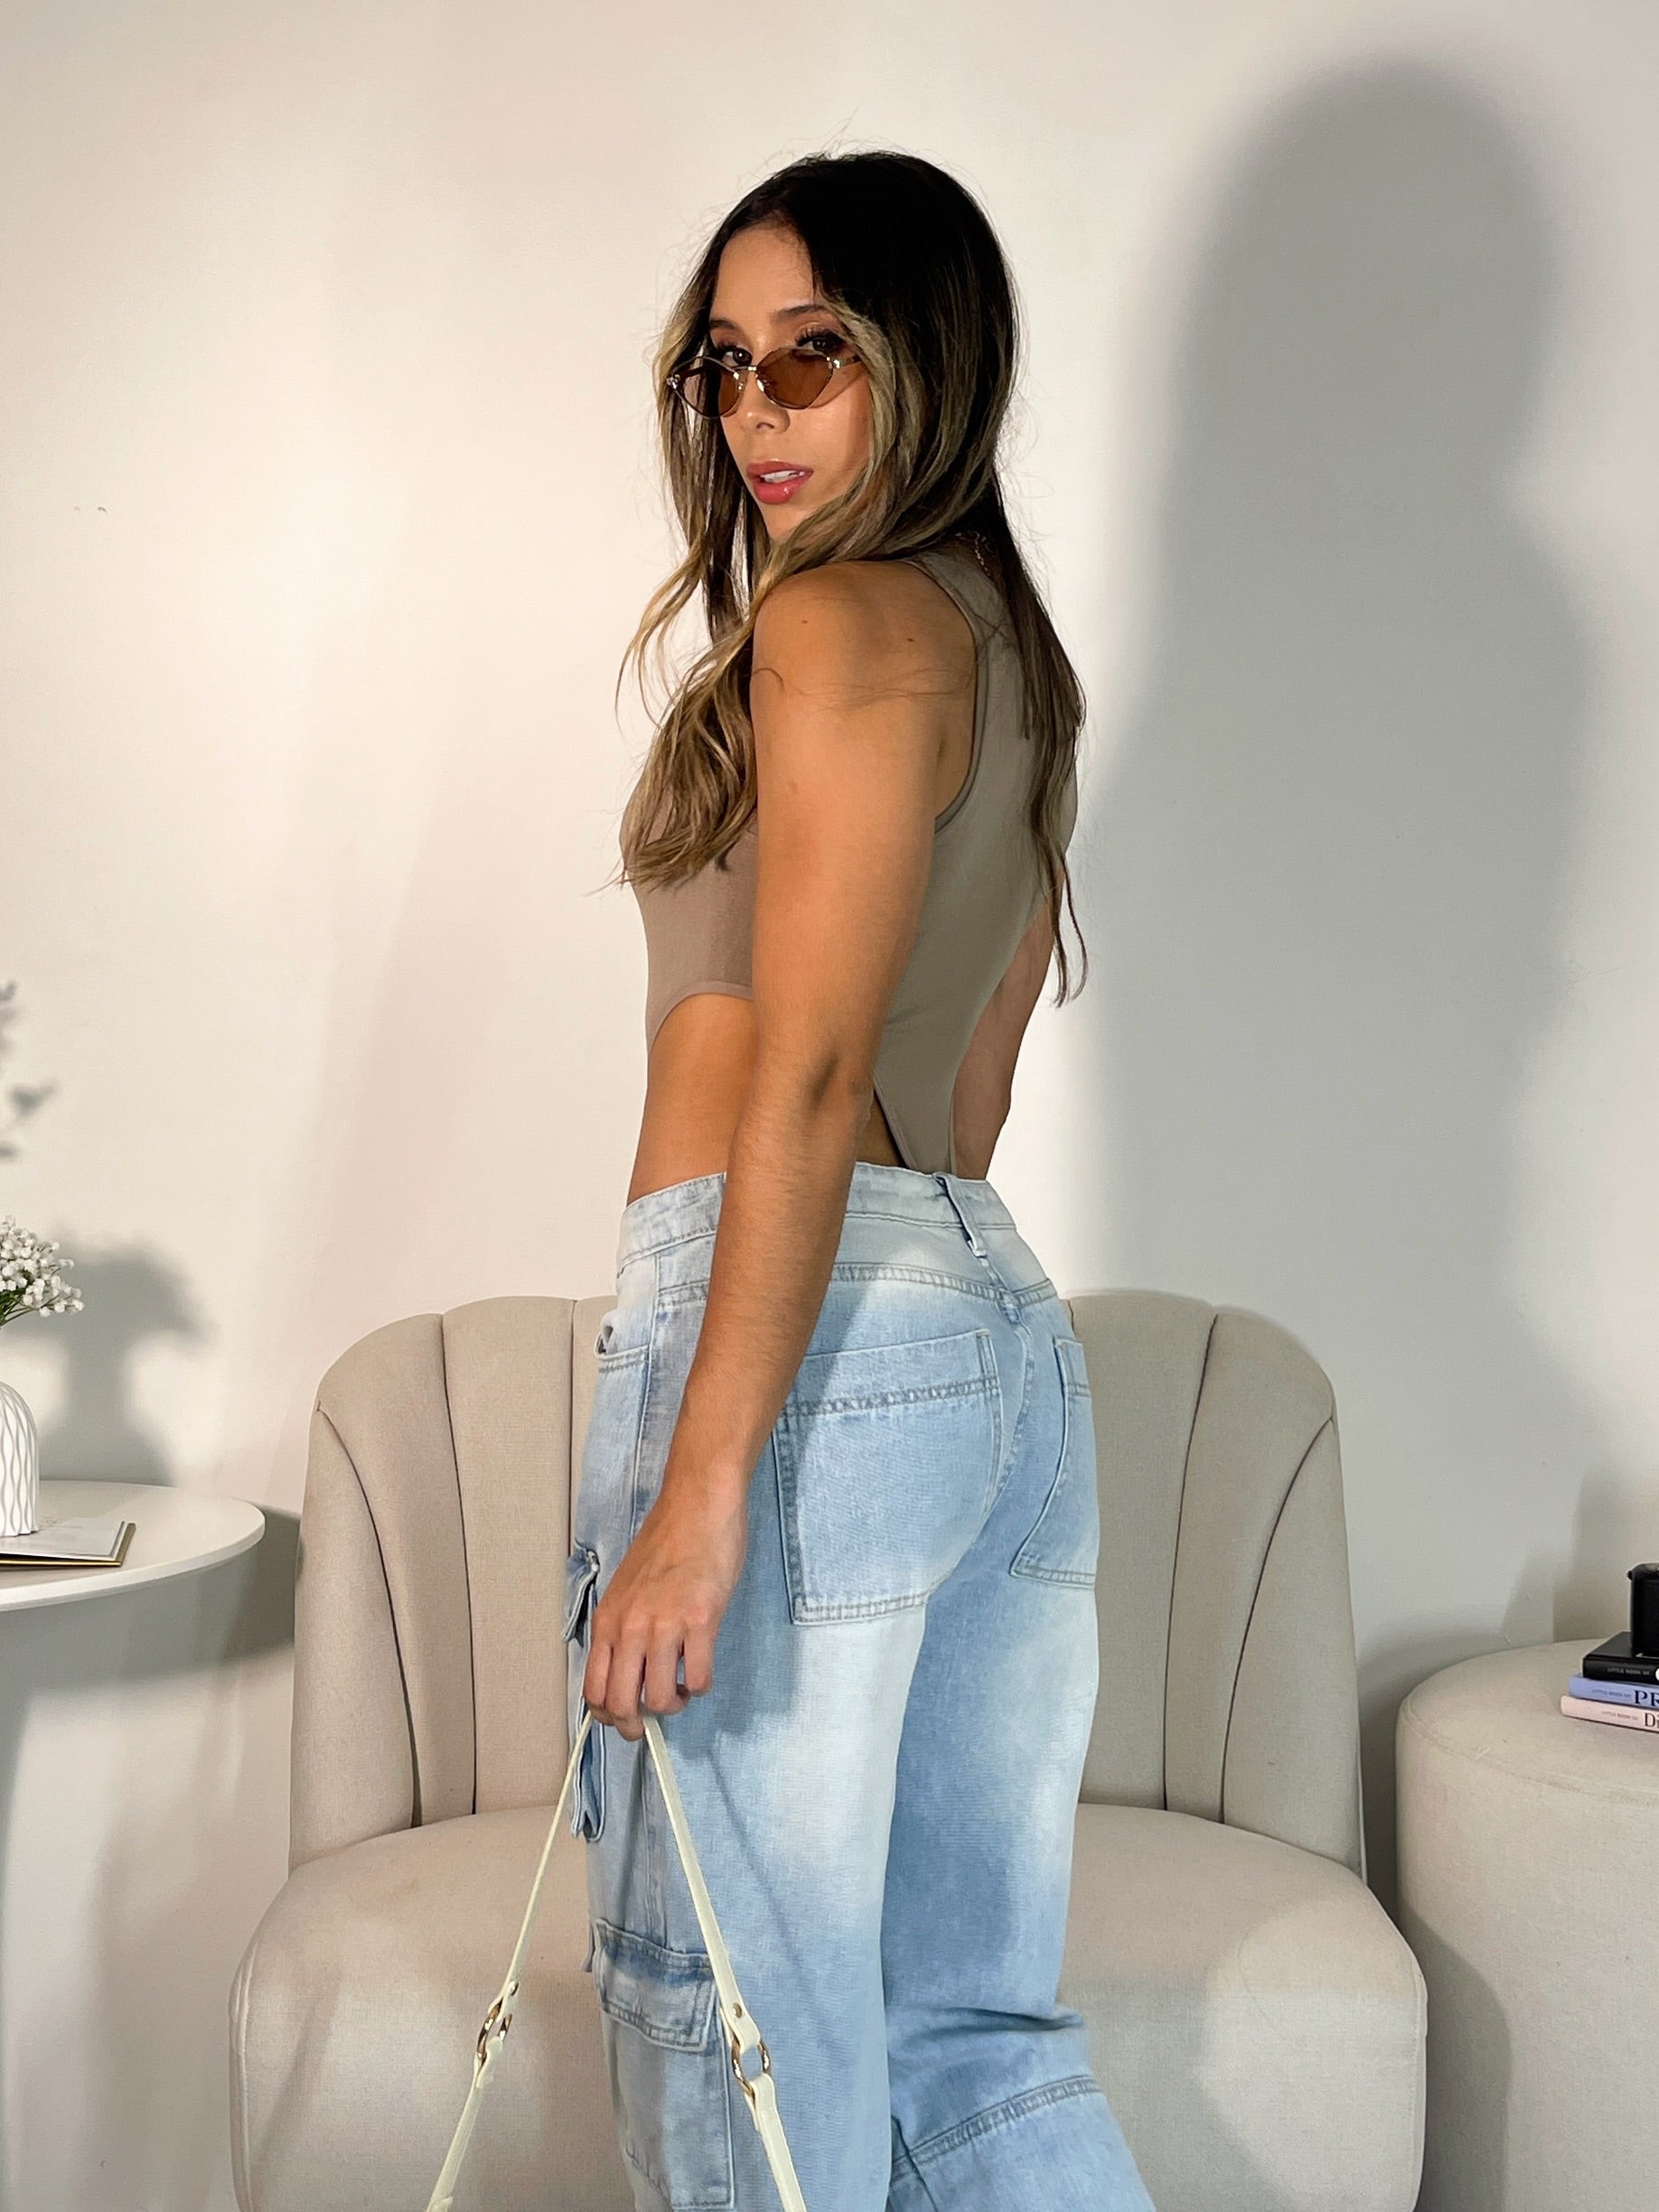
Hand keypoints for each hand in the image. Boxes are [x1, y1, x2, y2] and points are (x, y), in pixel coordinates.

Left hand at [582, 1471, 748, 1740]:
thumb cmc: (666, 1544)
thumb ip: (624, 1629)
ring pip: (660, 1699)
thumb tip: (630, 1672)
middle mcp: (629, 1628)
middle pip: (621, 1705)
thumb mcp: (628, 1590)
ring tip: (683, 1689)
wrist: (696, 1506)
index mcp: (607, 1621)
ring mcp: (665, 1625)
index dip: (608, 1717)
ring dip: (674, 1705)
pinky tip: (702, 1668)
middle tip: (655, 1718)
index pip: (593, 1690)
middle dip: (637, 1725)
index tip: (626, 1717)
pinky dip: (701, 1686)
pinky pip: (699, 1678)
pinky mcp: (701, 1621)